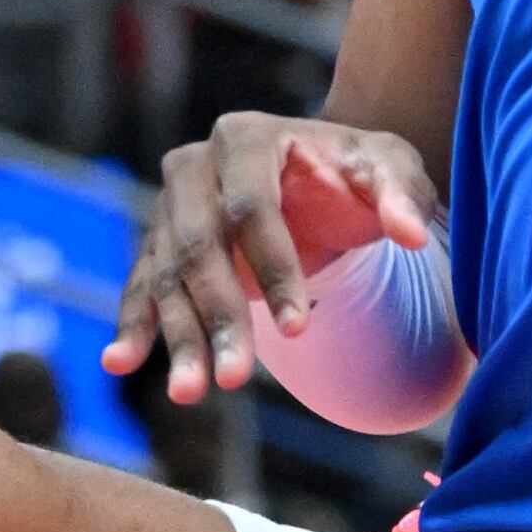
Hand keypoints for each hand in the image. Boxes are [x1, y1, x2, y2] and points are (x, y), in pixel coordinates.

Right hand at [108, 114, 442, 401]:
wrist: (315, 176)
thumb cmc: (353, 174)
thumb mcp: (389, 168)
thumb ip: (402, 194)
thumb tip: (411, 234)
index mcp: (246, 137)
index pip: (252, 208)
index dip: (274, 269)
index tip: (299, 331)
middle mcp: (194, 166)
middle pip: (199, 246)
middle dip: (219, 316)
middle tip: (236, 380)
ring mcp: (169, 206)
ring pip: (167, 276)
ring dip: (178, 336)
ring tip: (190, 394)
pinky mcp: (158, 244)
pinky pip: (141, 287)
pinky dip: (132, 326)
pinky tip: (120, 362)